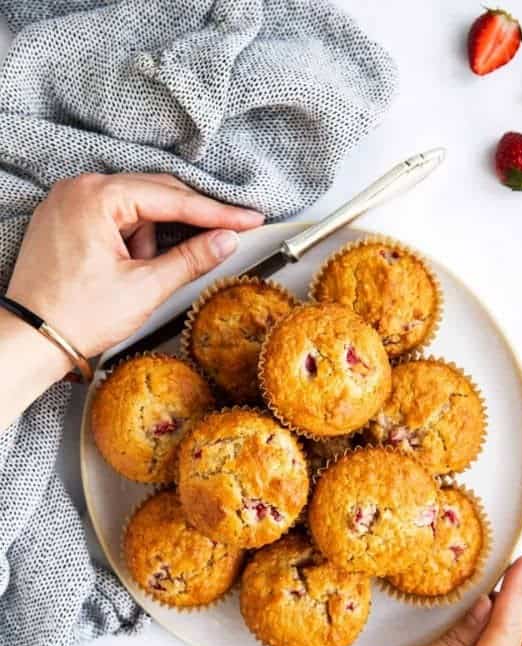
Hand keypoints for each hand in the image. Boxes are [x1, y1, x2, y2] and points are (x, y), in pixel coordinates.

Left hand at [7, 172, 263, 360]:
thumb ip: (191, 259)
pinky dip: (130, 241)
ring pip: (134, 209)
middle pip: (153, 195)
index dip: (217, 212)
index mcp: (96, 197)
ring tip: (140, 276)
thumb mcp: (145, 288)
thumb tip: (226, 241)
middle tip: (227, 236)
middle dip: (186, 223)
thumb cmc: (77, 316)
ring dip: (150, 239)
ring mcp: (68, 202)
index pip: (172, 198)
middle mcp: (78, 189)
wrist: (32, 340)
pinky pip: (112, 219)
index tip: (248, 219)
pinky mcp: (65, 220)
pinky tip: (128, 269)